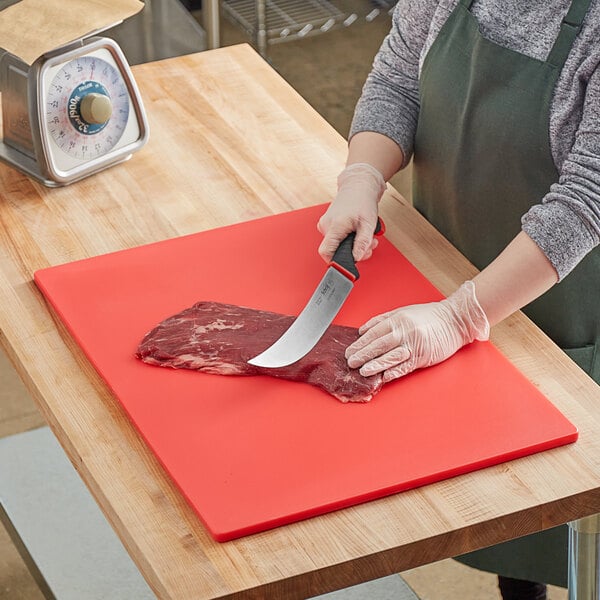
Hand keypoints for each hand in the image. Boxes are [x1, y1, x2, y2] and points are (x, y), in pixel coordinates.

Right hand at [317, 163, 385, 261]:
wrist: (359, 185)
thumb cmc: (363, 201)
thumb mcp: (368, 223)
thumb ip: (363, 242)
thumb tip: (357, 257)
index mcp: (334, 226)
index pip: (326, 252)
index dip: (336, 262)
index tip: (349, 263)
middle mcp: (326, 226)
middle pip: (335, 250)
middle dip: (354, 252)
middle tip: (369, 245)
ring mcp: (325, 224)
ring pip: (337, 244)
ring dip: (353, 245)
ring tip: (366, 236)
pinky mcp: (328, 224)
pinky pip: (336, 238)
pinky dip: (348, 239)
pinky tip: (357, 233)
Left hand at [345, 281, 489, 382]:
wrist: (455, 319)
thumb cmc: (429, 316)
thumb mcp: (403, 312)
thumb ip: (383, 320)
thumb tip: (363, 330)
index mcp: (397, 319)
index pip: (373, 333)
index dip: (360, 343)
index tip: (350, 351)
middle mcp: (404, 331)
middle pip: (379, 345)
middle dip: (363, 354)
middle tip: (351, 362)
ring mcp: (414, 344)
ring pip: (390, 356)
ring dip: (375, 364)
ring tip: (363, 371)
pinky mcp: (423, 356)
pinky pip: (406, 365)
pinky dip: (394, 371)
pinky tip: (384, 377)